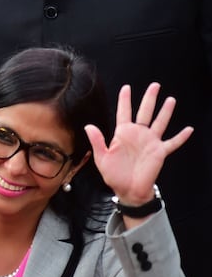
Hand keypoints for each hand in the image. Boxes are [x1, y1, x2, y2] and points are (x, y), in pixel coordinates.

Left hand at [85, 82, 192, 204]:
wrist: (128, 190)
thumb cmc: (114, 175)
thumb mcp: (102, 158)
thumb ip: (97, 141)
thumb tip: (88, 126)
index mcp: (123, 134)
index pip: (124, 113)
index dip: (125, 100)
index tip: (126, 87)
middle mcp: (138, 135)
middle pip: (145, 112)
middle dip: (149, 98)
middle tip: (155, 85)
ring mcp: (150, 142)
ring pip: (160, 122)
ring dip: (165, 111)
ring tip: (170, 99)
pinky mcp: (160, 152)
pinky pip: (173, 143)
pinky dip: (181, 137)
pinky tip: (189, 129)